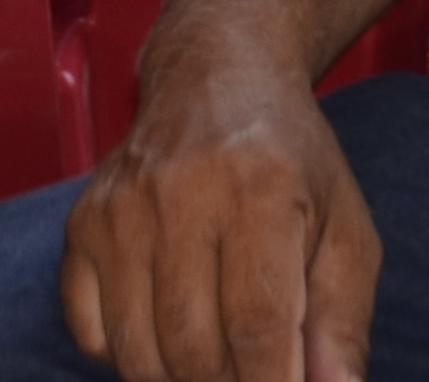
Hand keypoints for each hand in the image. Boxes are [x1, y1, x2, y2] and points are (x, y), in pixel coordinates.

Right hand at [59, 48, 382, 381]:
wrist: (213, 77)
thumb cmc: (291, 163)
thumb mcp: (345, 231)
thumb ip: (344, 322)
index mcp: (259, 191)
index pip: (257, 327)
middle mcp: (180, 195)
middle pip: (194, 351)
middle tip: (254, 372)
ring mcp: (121, 211)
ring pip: (138, 354)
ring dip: (180, 381)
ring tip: (216, 360)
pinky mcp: (82, 224)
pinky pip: (90, 333)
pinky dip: (127, 356)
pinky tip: (165, 329)